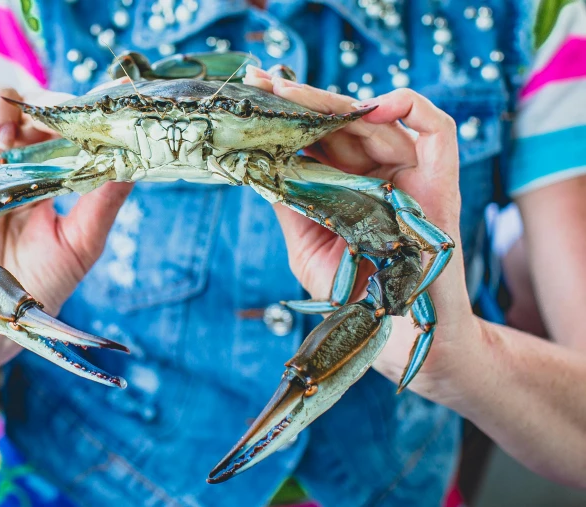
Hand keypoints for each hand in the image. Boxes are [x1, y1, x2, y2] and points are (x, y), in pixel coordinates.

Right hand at [0, 83, 132, 378]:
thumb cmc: (38, 284)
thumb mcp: (81, 244)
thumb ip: (103, 202)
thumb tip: (134, 163)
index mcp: (42, 170)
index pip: (59, 121)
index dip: (75, 106)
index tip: (102, 98)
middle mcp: (5, 157)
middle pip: (19, 102)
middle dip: (35, 102)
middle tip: (48, 118)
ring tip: (5, 134)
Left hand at [244, 67, 479, 398]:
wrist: (398, 338)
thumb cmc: (353, 297)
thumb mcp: (308, 247)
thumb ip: (291, 205)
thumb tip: (260, 163)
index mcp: (351, 185)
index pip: (321, 138)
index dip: (291, 115)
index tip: (255, 95)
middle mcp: (381, 174)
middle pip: (344, 122)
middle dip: (302, 100)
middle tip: (263, 82)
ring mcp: (412, 176)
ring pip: (378, 120)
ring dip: (335, 101)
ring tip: (291, 91)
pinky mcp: (442, 184)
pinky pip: (438, 131)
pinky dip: (412, 108)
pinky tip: (373, 104)